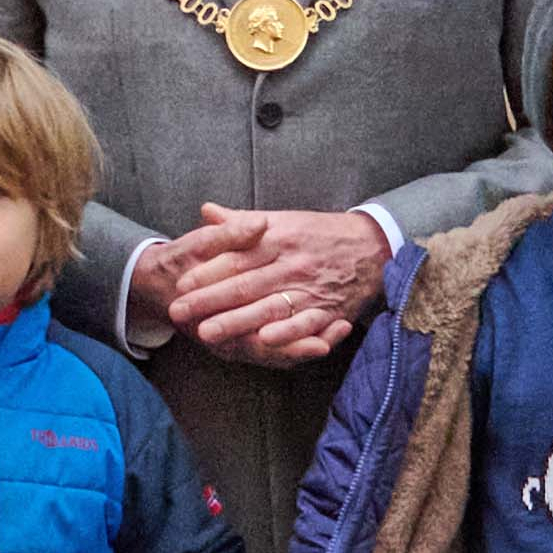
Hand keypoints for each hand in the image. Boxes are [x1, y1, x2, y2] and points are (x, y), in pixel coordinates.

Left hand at [164, 204, 381, 365]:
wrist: (373, 246)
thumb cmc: (320, 233)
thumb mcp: (283, 220)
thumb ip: (242, 221)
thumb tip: (207, 211)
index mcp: (277, 240)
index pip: (236, 258)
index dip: (207, 272)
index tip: (181, 283)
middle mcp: (291, 264)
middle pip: (245, 285)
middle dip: (209, 301)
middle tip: (179, 312)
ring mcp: (310, 289)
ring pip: (269, 307)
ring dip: (238, 321)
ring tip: (207, 332)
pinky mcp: (327, 310)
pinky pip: (306, 324)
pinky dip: (287, 333)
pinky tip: (264, 341)